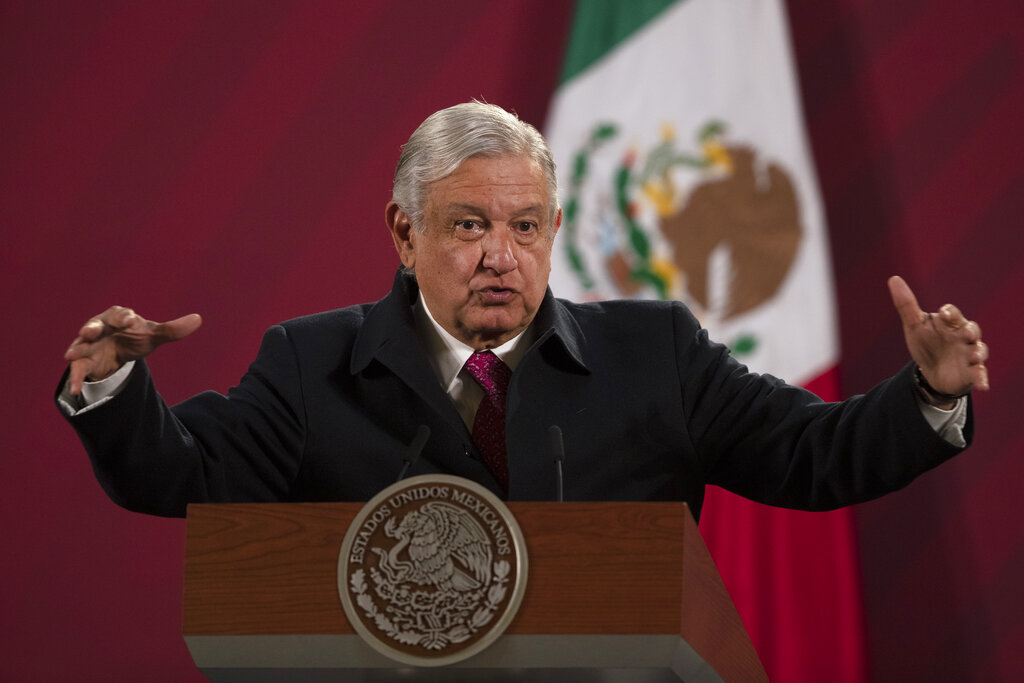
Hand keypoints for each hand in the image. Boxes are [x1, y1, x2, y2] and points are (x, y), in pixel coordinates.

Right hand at [64, 306, 201, 395]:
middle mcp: (100, 328)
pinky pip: (78, 369)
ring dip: (76, 349)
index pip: (121, 314)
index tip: (131, 321)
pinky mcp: (85, 361)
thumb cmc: (135, 335)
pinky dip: (76, 379)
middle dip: (91, 328)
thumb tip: (199, 318)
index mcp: (119, 316)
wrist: (120, 350)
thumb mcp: (154, 335)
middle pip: (94, 326)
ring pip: (80, 345)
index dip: (125, 318)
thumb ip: (173, 329)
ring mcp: (89, 344)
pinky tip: (75, 390)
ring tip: (70, 355)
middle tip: (90, 331)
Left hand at [888, 276, 988, 404]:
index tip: (943, 314)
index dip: (949, 313)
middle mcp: (963, 337)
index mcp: (950, 323)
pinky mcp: (972, 372)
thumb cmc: (926, 342)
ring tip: (974, 357)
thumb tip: (894, 278)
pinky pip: (980, 374)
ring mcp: (969, 354)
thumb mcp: (914, 325)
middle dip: (970, 331)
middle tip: (966, 334)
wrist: (931, 371)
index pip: (952, 314)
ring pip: (979, 350)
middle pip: (972, 330)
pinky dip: (982, 378)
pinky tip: (982, 386)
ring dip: (978, 353)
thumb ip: (906, 304)